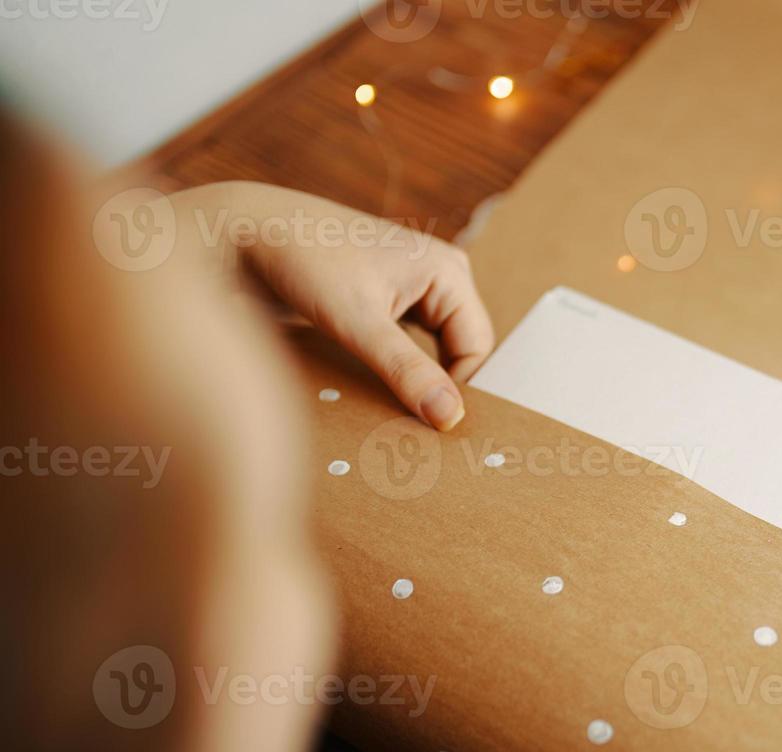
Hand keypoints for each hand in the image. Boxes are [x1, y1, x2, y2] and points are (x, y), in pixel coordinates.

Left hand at [170, 182, 493, 430]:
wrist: (242, 232)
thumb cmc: (302, 260)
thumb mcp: (358, 323)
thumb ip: (407, 371)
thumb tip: (449, 417)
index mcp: (448, 270)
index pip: (476, 347)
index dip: (458, 389)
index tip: (431, 426)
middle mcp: (438, 274)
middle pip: (461, 349)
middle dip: (439, 386)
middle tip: (414, 425)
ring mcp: (411, 286)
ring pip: (435, 350)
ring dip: (417, 379)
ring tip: (395, 409)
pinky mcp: (384, 298)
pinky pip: (409, 344)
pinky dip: (397, 368)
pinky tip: (376, 387)